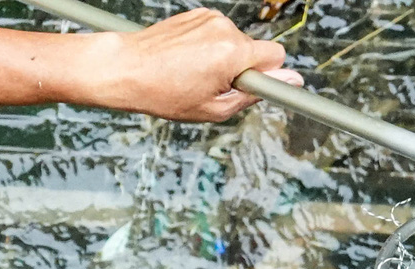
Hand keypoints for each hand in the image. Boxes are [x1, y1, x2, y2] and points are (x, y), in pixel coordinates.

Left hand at [92, 9, 302, 122]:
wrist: (126, 68)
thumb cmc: (165, 93)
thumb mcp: (213, 109)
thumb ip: (254, 94)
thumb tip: (288, 82)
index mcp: (233, 53)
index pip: (276, 57)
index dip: (272, 75)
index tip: (268, 87)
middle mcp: (225, 29)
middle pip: (255, 49)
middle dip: (243, 69)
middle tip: (214, 86)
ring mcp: (210, 18)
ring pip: (235, 42)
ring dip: (224, 58)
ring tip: (194, 74)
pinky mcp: (197, 14)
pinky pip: (217, 33)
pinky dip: (208, 47)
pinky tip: (187, 60)